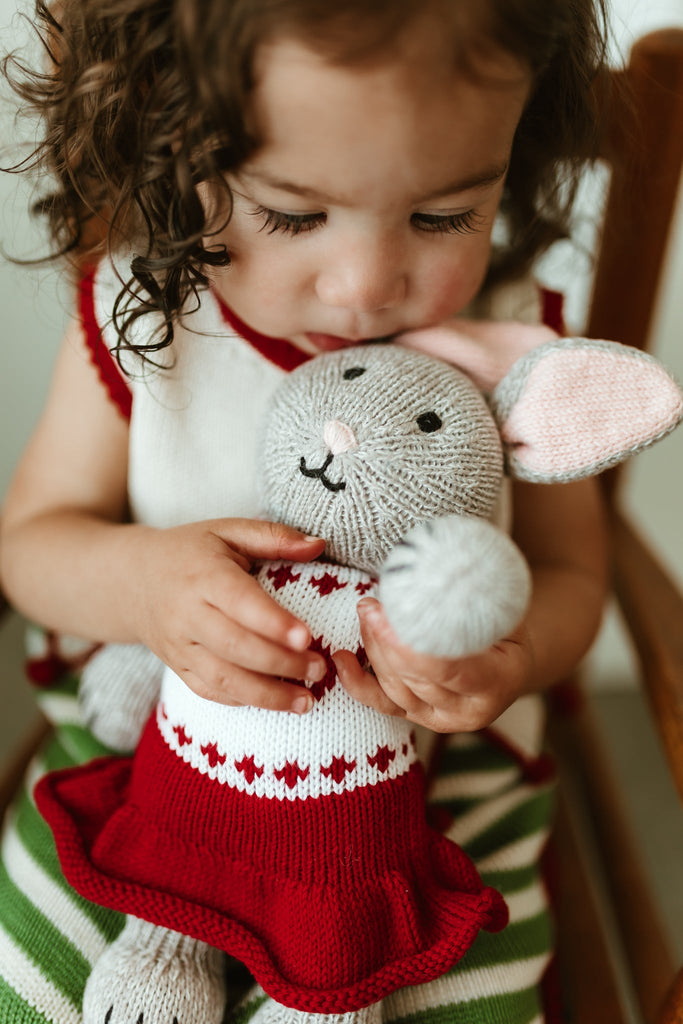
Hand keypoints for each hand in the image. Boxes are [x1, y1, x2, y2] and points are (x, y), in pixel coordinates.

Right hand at [128, 518, 326, 711]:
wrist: (131, 581)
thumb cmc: (191, 551)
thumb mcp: (228, 531)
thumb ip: (274, 537)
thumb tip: (319, 544)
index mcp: (203, 575)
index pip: (239, 602)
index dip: (273, 622)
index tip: (307, 637)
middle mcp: (187, 614)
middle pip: (234, 646)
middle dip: (280, 663)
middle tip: (320, 670)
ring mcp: (178, 646)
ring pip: (222, 678)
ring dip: (267, 695)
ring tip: (306, 700)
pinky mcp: (177, 667)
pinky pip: (209, 691)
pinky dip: (243, 701)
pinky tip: (275, 702)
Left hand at [333, 598, 533, 732]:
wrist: (510, 661)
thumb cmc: (509, 625)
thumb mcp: (506, 607)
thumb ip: (479, 596)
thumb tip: (444, 562)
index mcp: (497, 683)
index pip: (448, 669)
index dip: (413, 646)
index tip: (388, 611)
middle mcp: (467, 711)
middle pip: (415, 679)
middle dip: (386, 640)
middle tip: (369, 604)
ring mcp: (440, 719)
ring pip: (395, 688)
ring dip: (373, 649)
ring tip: (365, 612)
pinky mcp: (416, 716)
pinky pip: (381, 703)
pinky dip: (357, 683)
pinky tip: (341, 659)